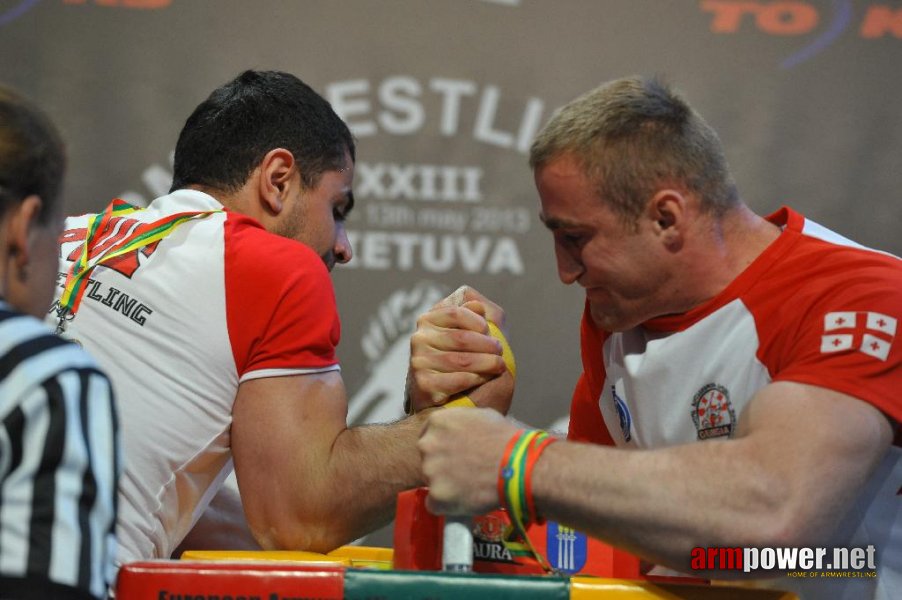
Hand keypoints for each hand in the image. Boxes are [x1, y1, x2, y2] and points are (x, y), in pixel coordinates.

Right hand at [405, 286, 513, 413]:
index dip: (477, 321)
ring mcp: (418, 362)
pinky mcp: (423, 385)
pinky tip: (482, 380)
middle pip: (461, 338)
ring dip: (487, 364)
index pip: (455, 312)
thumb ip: (484, 315)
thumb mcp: (481, 335)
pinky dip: (475, 380)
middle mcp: (419, 339)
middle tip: (500, 352)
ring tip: (498, 366)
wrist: (456, 404)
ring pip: (461, 360)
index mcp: (429, 321)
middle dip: (487, 346)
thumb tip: (477, 304)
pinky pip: (456, 380)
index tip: (488, 331)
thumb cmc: (471, 365)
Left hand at [418, 408, 519, 515]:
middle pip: (427, 458)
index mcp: (437, 422)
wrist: (517, 465)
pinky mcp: (437, 496)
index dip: (442, 447)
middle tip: (463, 471)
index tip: (453, 454)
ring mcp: (430, 471)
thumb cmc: (505, 439)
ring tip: (469, 486)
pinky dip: (447, 505)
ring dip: (445, 485)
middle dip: (442, 465)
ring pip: (431, 481)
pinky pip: (434, 504)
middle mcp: (427, 444)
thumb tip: (459, 432)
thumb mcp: (480, 416)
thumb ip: (461, 424)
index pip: (428, 435)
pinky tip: (464, 500)